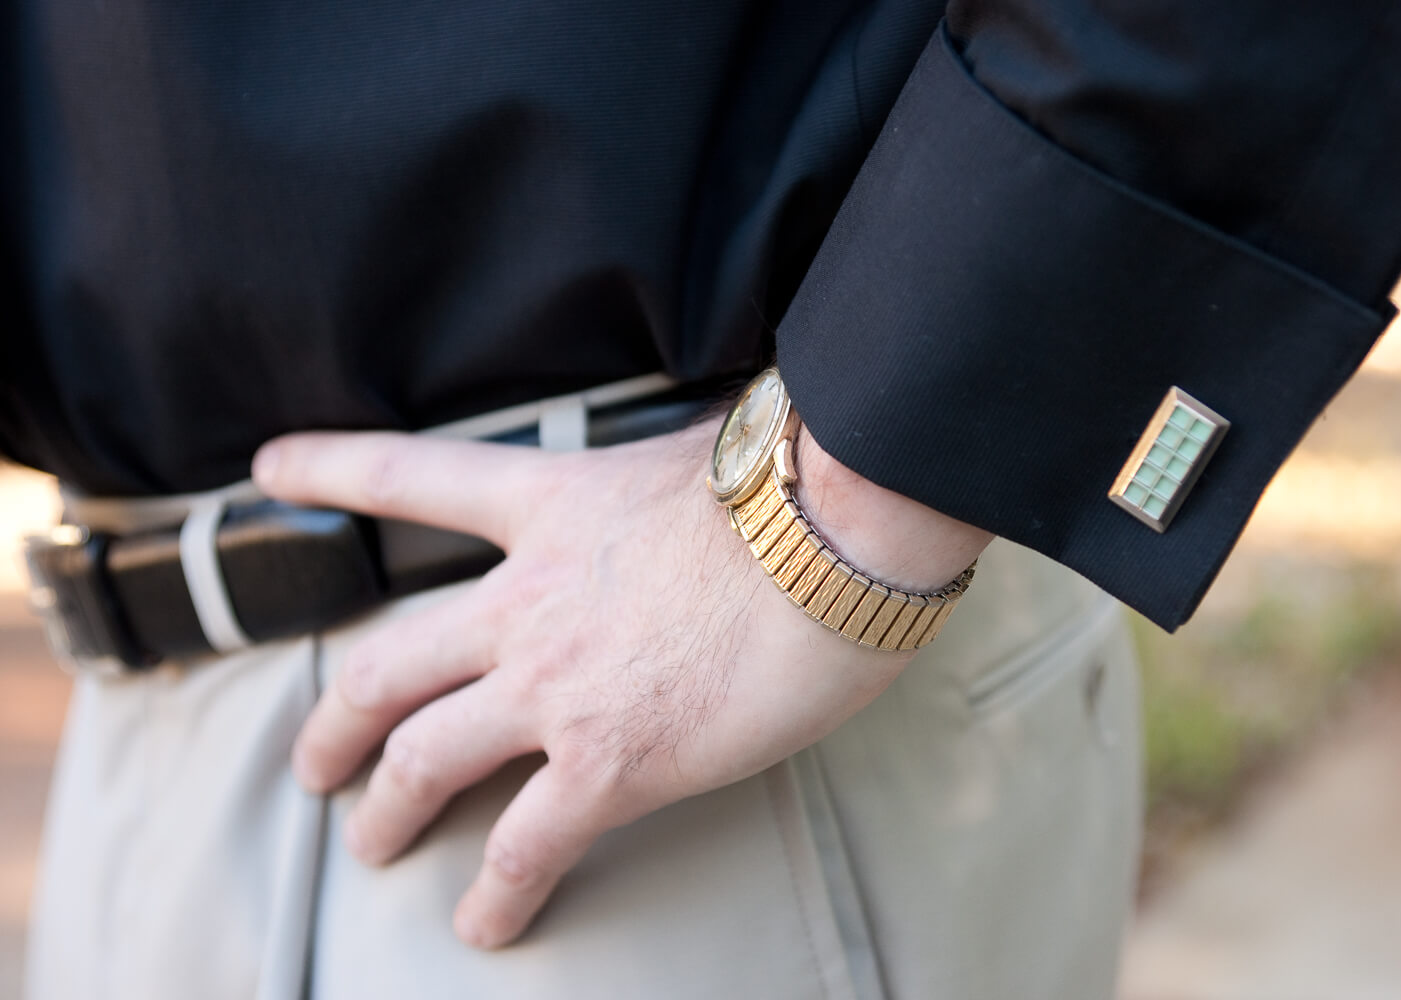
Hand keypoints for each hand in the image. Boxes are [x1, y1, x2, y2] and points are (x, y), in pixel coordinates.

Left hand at [251, 417, 988, 948]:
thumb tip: (692, 481)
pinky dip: (496, 896)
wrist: (837, 534)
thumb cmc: (795, 483)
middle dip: (336, 721)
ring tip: (370, 844)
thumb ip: (660, 478)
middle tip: (317, 760)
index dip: (332, 469)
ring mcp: (554, 686)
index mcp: (548, 507)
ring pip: (424, 758)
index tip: (273, 466)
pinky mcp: (608, 762)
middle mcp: (525, 601)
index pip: (411, 475)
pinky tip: (483, 925)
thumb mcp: (698, 453)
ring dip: (385, 809)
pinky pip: (526, 847)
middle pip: (386, 663)